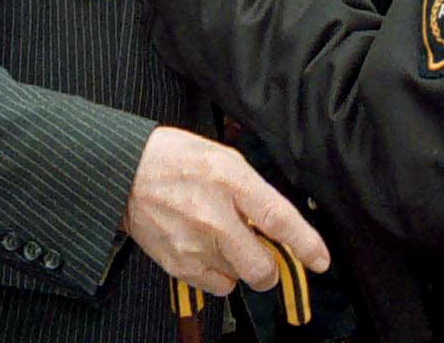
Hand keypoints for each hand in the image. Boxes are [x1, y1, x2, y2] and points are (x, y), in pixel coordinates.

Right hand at [124, 126, 329, 295]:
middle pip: (261, 268)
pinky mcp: (178, 264)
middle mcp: (213, 216)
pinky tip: (204, 248)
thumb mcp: (222, 158)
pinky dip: (218, 273)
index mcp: (228, 179)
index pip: (277, 218)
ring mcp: (194, 244)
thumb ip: (252, 190)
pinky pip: (216, 285)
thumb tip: (276, 222)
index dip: (305, 243)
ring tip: (220, 239)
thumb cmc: (173, 159)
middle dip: (270, 267)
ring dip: (239, 264)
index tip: (320, 259)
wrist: (123, 173)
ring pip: (239, 277)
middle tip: (263, 253)